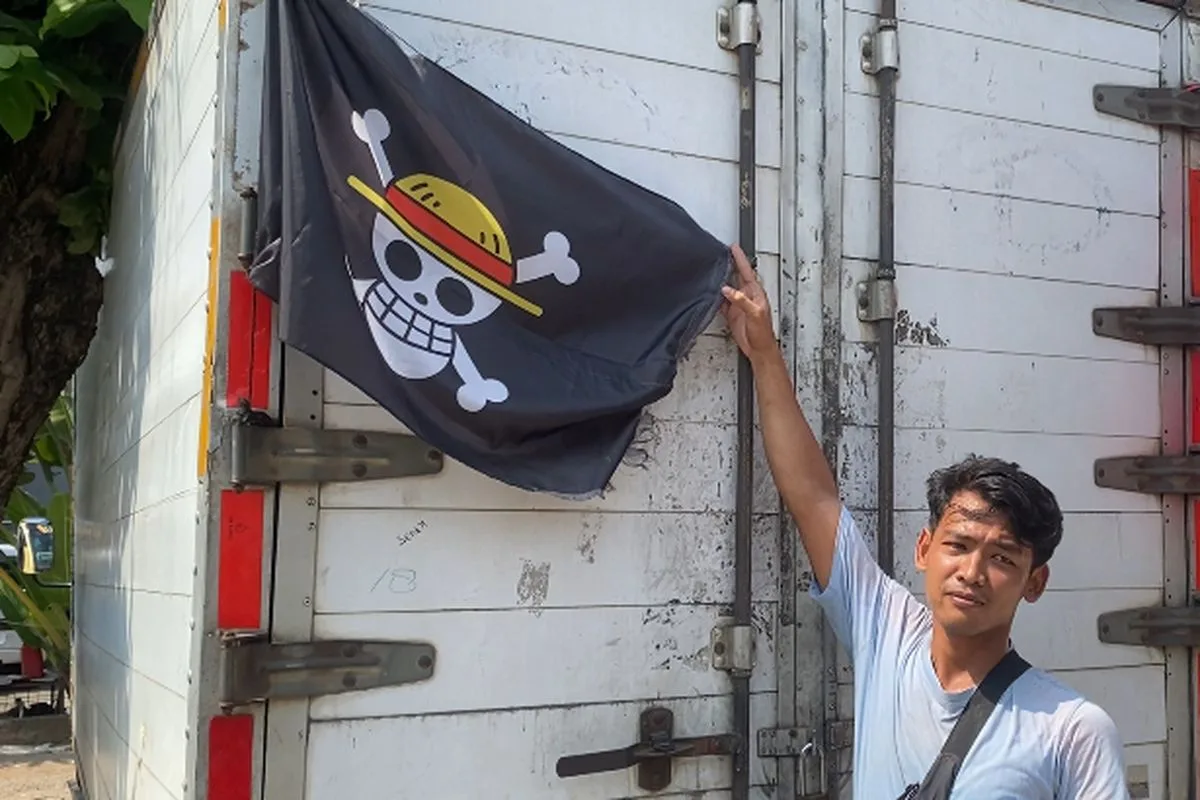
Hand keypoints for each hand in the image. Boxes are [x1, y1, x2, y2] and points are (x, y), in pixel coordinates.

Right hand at [720, 244, 777, 362]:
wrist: (759, 349)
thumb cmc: (763, 333)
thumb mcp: (755, 314)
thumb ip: (741, 301)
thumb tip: (728, 290)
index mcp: (755, 293)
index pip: (746, 271)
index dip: (740, 259)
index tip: (734, 248)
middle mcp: (747, 296)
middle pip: (736, 276)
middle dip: (729, 264)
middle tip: (721, 253)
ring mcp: (738, 305)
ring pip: (728, 287)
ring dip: (721, 279)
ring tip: (713, 268)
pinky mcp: (732, 314)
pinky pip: (722, 302)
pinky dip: (716, 296)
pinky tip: (711, 292)